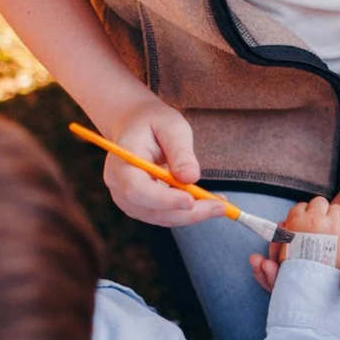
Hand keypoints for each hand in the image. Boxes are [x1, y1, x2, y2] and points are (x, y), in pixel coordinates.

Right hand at [102, 99, 225, 225]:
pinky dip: (190, 213)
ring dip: (193, 215)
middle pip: (152, 210)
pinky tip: (209, 203)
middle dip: (188, 212)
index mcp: (121, 163)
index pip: (136, 189)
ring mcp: (129, 200)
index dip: (164, 199)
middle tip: (219, 206)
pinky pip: (167, 216)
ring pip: (163, 217)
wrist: (137, 125)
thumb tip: (191, 177)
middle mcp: (119, 186)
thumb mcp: (171, 127)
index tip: (190, 200)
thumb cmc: (153, 122)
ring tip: (220, 205)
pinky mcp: (143, 206)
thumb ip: (181, 151)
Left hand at [249, 197, 339, 291]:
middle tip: (259, 261)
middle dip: (271, 269)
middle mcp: (323, 262)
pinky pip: (292, 232)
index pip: (304, 288)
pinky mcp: (312, 227)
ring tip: (271, 241)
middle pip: (290, 273)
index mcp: (334, 274)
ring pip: (288, 252)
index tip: (269, 270)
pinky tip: (279, 225)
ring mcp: (315, 244)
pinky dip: (283, 230)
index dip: (283, 285)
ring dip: (275, 248)